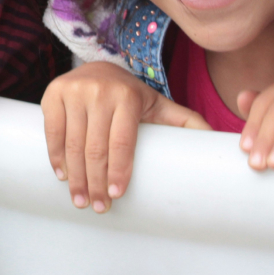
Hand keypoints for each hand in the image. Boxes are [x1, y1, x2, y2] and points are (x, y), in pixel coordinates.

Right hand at [41, 62, 209, 212]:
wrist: (98, 67)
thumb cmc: (132, 96)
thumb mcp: (160, 106)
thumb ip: (188, 123)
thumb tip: (221, 146)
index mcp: (127, 96)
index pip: (121, 142)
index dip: (118, 172)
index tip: (115, 197)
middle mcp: (98, 91)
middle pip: (95, 148)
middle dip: (95, 183)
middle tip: (97, 208)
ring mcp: (73, 91)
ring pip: (72, 143)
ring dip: (76, 177)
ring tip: (80, 200)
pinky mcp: (53, 93)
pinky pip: (52, 132)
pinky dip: (56, 157)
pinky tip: (63, 175)